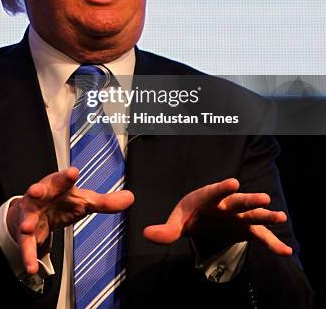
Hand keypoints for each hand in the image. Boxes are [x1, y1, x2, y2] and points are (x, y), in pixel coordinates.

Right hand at [7, 166, 133, 273]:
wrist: (34, 212)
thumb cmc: (61, 201)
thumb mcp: (84, 201)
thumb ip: (105, 202)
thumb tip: (130, 197)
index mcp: (58, 185)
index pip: (64, 179)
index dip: (67, 175)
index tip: (73, 172)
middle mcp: (42, 197)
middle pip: (38, 191)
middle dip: (37, 190)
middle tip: (36, 190)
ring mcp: (31, 214)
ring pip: (28, 217)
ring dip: (27, 222)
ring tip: (27, 227)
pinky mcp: (26, 234)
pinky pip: (26, 245)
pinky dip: (28, 256)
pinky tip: (31, 266)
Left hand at [143, 178, 291, 258]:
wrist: (203, 219)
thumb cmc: (190, 215)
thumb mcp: (177, 221)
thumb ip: (166, 229)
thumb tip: (147, 234)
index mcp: (207, 198)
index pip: (213, 191)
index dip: (222, 187)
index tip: (233, 182)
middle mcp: (226, 205)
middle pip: (238, 201)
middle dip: (250, 199)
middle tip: (264, 197)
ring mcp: (238, 217)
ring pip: (253, 215)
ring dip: (266, 215)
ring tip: (280, 216)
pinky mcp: (246, 230)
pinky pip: (261, 237)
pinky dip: (273, 243)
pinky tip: (286, 251)